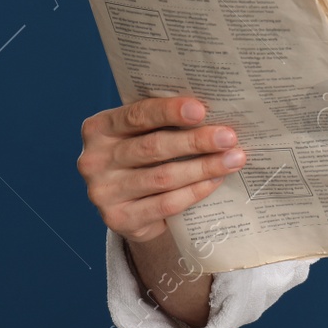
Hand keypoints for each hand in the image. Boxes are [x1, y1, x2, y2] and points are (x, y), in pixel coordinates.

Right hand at [77, 97, 245, 243]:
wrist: (128, 204)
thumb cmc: (143, 156)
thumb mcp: (142, 133)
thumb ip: (164, 121)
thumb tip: (215, 109)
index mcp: (98, 128)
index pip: (137, 115)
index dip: (169, 111)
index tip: (201, 110)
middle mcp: (94, 159)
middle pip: (153, 147)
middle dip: (196, 141)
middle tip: (229, 137)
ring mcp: (103, 192)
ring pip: (163, 177)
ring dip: (204, 167)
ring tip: (234, 158)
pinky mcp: (118, 219)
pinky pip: (165, 204)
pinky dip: (195, 191)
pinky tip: (216, 181)